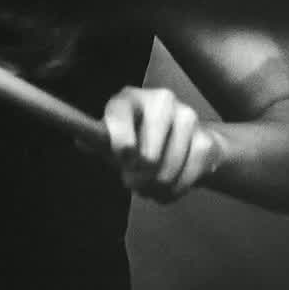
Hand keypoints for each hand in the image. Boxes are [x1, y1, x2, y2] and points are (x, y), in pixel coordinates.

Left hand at [102, 86, 222, 202]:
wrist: (180, 142)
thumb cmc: (136, 139)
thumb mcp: (112, 140)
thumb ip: (97, 142)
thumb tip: (82, 141)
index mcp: (129, 99)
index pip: (120, 112)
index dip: (120, 137)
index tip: (123, 158)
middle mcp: (160, 101)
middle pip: (151, 144)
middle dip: (141, 171)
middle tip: (132, 182)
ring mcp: (187, 117)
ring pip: (170, 163)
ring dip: (157, 185)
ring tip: (147, 189)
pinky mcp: (206, 138)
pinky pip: (190, 172)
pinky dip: (176, 188)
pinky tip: (166, 190)